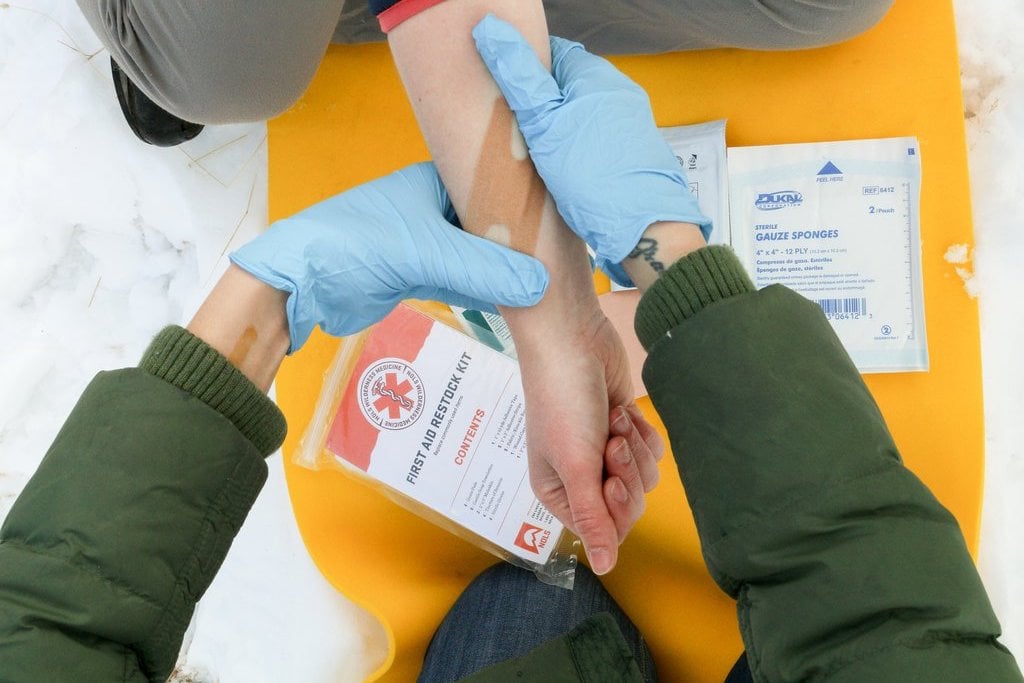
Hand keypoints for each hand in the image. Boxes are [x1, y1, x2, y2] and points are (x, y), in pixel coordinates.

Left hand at [230, 162, 548, 351]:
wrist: (300, 285)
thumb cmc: (357, 246)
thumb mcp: (426, 252)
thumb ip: (483, 270)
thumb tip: (542, 287)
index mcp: (435, 181)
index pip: (495, 186)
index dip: (529, 207)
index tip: (566, 228)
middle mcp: (434, 206)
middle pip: (490, 224)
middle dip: (520, 244)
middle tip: (566, 263)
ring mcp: (426, 241)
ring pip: (478, 255)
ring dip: (503, 271)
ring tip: (551, 285)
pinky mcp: (419, 273)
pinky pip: (463, 279)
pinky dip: (485, 290)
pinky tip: (515, 302)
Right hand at [472, 14, 709, 285]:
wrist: (644, 226)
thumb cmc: (592, 174)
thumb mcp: (543, 123)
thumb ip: (518, 77)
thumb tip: (489, 29)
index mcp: (596, 75)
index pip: (553, 54)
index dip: (525, 70)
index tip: (505, 93)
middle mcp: (618, 92)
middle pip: (567, 85)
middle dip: (541, 103)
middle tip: (515, 128)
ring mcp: (629, 123)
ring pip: (581, 115)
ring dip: (558, 129)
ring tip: (536, 153)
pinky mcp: (632, 152)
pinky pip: (595, 139)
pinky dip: (576, 148)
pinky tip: (563, 170)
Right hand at [519, 310, 662, 573]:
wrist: (571, 338)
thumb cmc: (562, 401)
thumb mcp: (574, 465)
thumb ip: (592, 519)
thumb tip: (605, 569)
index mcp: (557, 490)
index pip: (603, 528)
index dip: (615, 507)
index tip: (610, 478)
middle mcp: (579, 475)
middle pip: (628, 505)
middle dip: (626, 472)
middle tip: (611, 444)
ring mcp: (602, 450)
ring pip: (644, 476)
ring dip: (634, 446)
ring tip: (612, 420)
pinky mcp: (623, 426)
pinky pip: (651, 449)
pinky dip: (642, 431)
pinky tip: (622, 411)